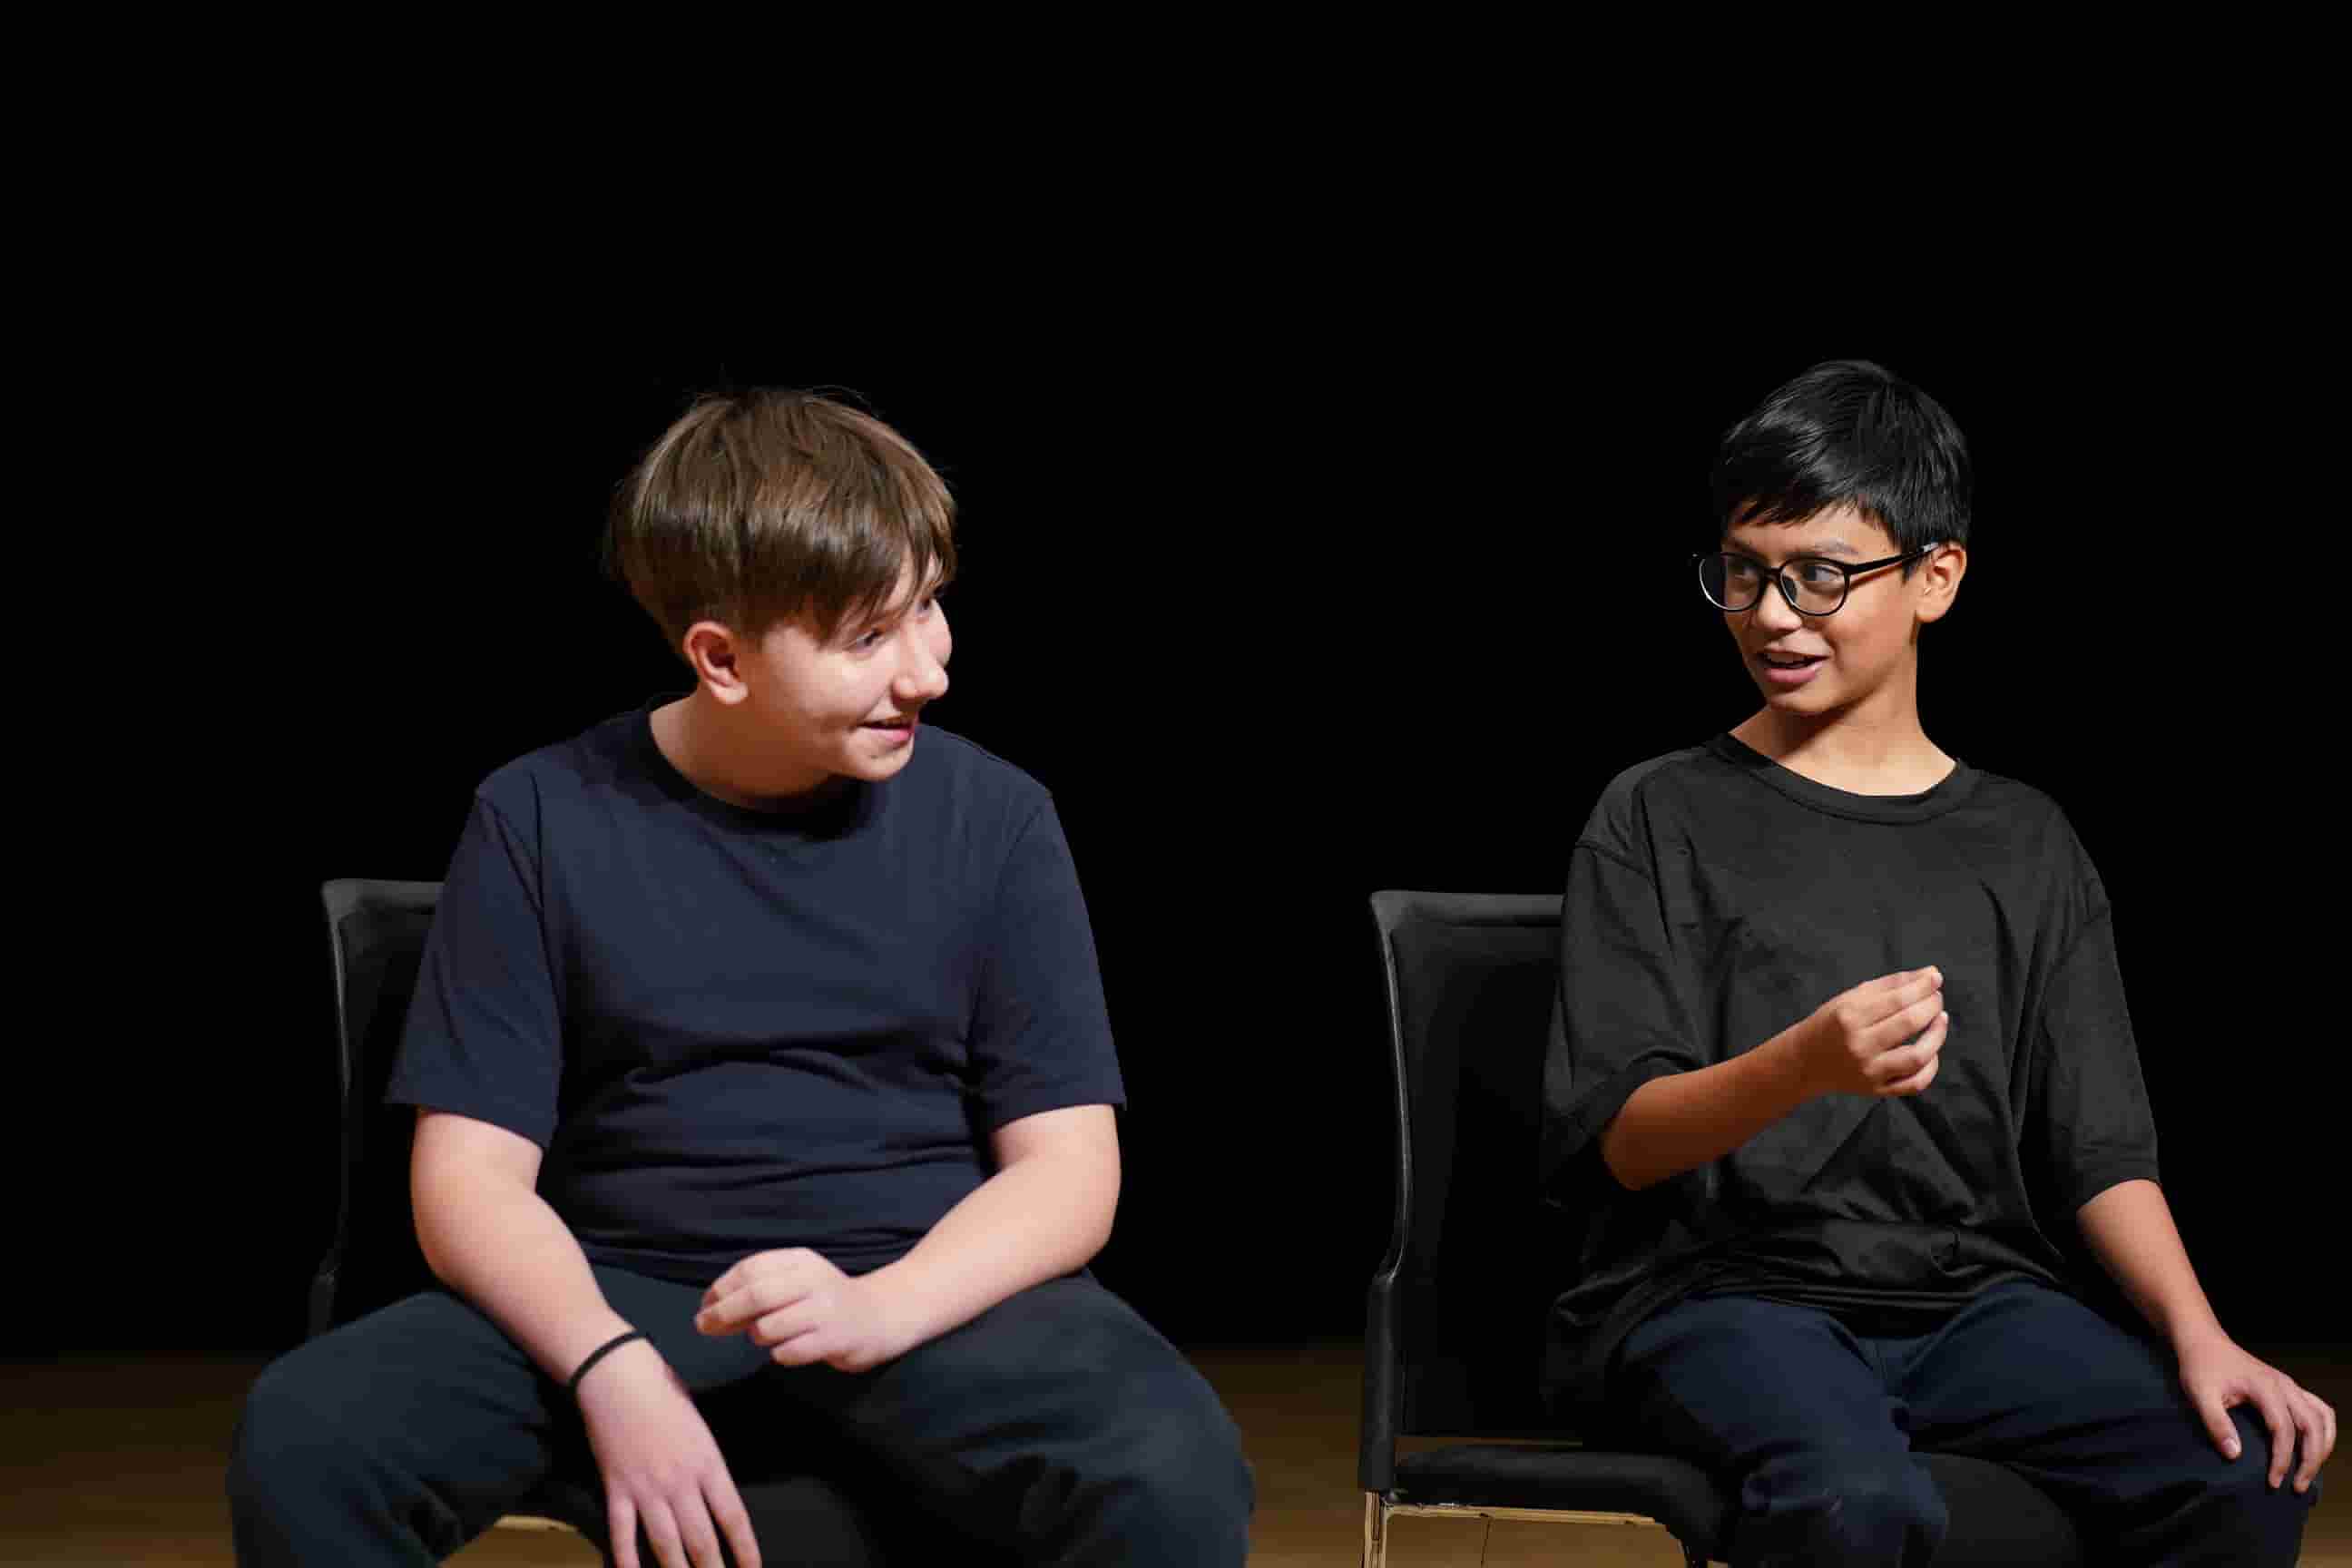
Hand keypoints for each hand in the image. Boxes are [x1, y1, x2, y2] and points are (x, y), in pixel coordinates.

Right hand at [573, 1339, 761, 1567]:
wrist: (619, 1375)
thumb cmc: (664, 1392)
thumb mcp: (700, 1426)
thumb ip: (708, 1464)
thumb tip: (716, 1497)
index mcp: (708, 1463)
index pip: (733, 1517)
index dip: (745, 1549)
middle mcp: (681, 1482)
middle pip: (702, 1540)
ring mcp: (647, 1489)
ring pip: (666, 1545)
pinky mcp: (617, 1490)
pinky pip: (623, 1535)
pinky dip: (627, 1562)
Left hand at [697, 1248, 912, 1372]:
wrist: (879, 1317)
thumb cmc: (824, 1301)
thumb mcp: (797, 1280)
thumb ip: (760, 1286)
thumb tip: (710, 1306)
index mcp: (801, 1260)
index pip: (751, 1268)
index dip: (721, 1288)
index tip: (704, 1306)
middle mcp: (814, 1280)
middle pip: (756, 1296)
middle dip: (723, 1313)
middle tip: (704, 1327)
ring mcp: (826, 1311)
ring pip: (768, 1328)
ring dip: (757, 1335)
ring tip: (765, 1336)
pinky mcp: (835, 1339)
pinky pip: (788, 1353)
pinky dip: (779, 1354)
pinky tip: (787, 1350)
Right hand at [1794, 966, 1948, 1098]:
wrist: (1805, 1061)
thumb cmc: (1831, 1024)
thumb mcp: (1851, 999)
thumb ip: (1890, 985)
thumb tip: (1931, 974)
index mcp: (1849, 1017)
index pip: (1897, 999)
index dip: (1922, 987)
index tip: (1935, 977)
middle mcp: (1859, 1045)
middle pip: (1908, 1024)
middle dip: (1931, 1006)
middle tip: (1936, 997)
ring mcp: (1869, 1071)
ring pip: (1917, 1056)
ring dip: (1937, 1036)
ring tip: (1941, 1019)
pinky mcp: (1877, 1090)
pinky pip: (1915, 1084)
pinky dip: (1930, 1067)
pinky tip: (1931, 1051)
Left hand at [2177, 1330, 2336, 1493]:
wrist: (2203, 1341)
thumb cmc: (2200, 1366)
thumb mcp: (2199, 1394)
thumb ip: (2215, 1423)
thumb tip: (2234, 1455)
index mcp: (2265, 1386)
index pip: (2283, 1429)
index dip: (2282, 1459)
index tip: (2273, 1482)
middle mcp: (2284, 1385)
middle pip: (2313, 1425)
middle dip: (2311, 1459)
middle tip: (2298, 1486)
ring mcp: (2290, 1386)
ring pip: (2323, 1417)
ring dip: (2322, 1446)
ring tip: (2309, 1472)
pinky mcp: (2289, 1388)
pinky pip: (2319, 1409)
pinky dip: (2323, 1431)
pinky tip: (2314, 1447)